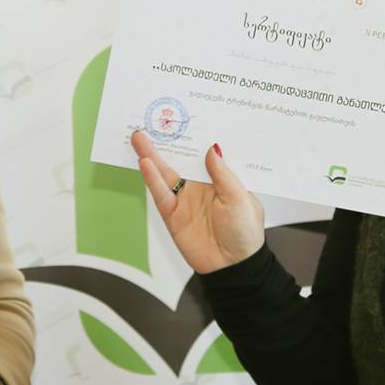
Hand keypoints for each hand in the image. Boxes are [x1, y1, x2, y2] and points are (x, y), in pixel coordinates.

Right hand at [129, 132, 264, 273]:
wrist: (233, 268)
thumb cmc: (245, 233)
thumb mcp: (240, 199)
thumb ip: (223, 174)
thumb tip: (212, 148)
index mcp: (222, 178)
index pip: (205, 152)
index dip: (195, 136)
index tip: (185, 116)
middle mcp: (201, 185)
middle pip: (180, 159)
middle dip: (167, 141)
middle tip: (152, 121)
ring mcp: (185, 199)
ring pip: (165, 173)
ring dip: (152, 156)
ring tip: (139, 137)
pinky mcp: (173, 215)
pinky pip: (160, 194)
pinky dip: (152, 179)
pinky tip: (145, 163)